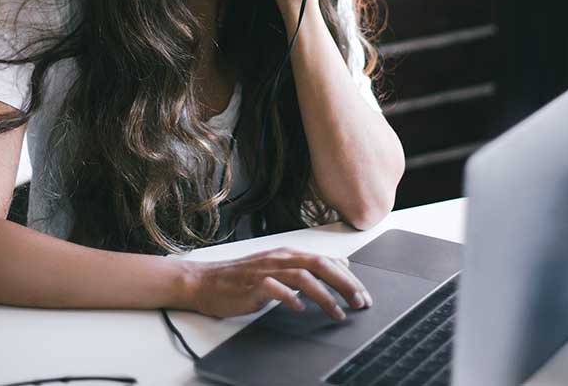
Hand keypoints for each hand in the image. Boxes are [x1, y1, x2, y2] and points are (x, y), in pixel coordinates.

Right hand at [183, 246, 372, 319]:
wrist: (205, 282)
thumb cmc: (241, 278)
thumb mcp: (277, 267)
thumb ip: (306, 266)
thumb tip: (339, 265)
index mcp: (288, 254)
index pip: (326, 261)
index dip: (349, 278)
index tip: (363, 295)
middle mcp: (280, 258)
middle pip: (320, 266)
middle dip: (345, 284)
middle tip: (360, 303)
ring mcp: (266, 270)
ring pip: (303, 277)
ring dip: (325, 295)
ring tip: (338, 313)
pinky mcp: (252, 285)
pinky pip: (274, 289)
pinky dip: (290, 298)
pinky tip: (300, 309)